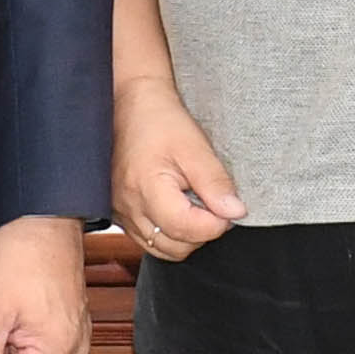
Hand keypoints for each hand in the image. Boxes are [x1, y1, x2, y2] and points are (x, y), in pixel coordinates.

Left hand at [0, 214, 89, 353]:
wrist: (44, 218)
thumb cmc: (20, 258)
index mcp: (58, 353)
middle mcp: (74, 352)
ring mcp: (76, 339)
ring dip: (13, 353)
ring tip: (6, 318)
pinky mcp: (72, 326)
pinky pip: (44, 351)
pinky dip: (25, 340)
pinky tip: (16, 313)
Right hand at [111, 77, 245, 258]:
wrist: (131, 105)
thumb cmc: (160, 121)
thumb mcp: (195, 147)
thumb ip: (215, 183)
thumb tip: (235, 212)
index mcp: (146, 189)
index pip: (187, 229)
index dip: (216, 223)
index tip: (227, 206)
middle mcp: (128, 207)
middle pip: (175, 247)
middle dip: (201, 232)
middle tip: (211, 204)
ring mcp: (120, 212)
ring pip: (161, 248)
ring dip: (184, 236)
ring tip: (193, 206)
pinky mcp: (119, 213)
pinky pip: (147, 239)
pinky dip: (167, 232)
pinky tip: (176, 208)